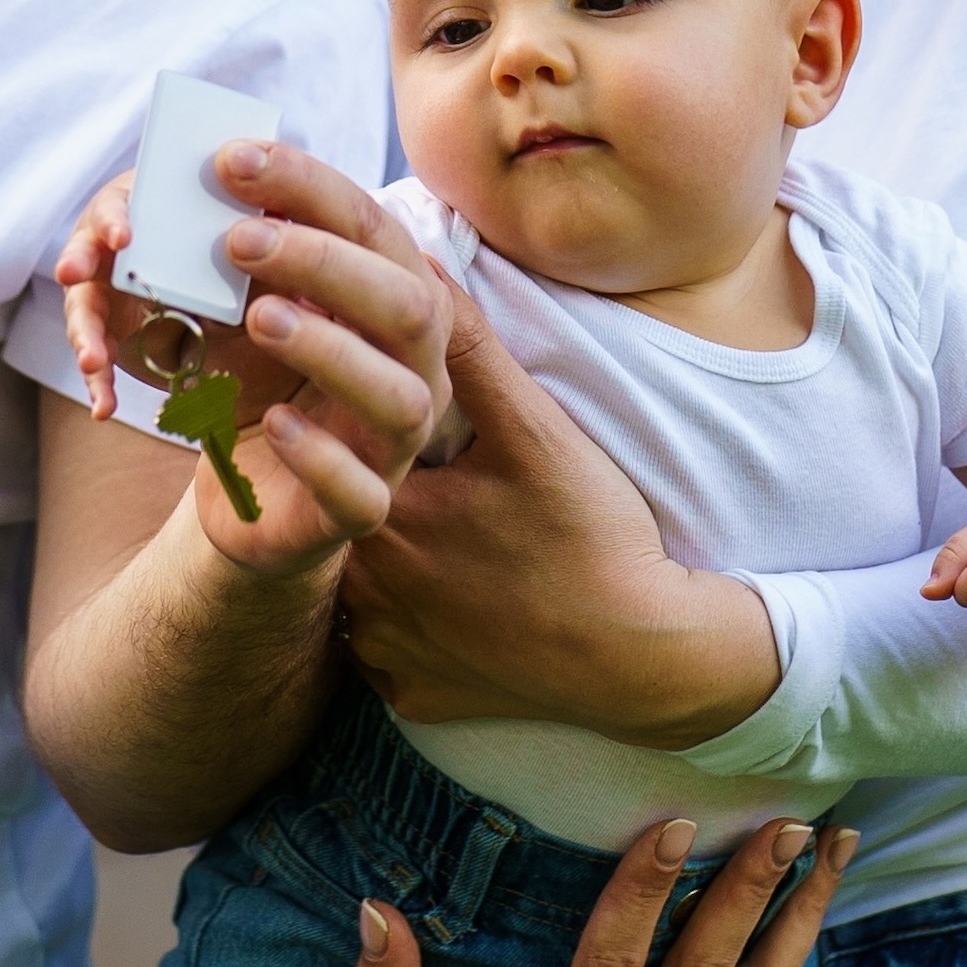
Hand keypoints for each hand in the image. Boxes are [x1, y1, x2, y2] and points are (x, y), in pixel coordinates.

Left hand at [47, 136, 452, 576]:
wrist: (254, 494)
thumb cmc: (260, 380)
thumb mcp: (247, 305)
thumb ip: (246, 253)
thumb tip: (211, 173)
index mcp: (395, 300)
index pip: (371, 227)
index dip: (307, 186)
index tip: (231, 161)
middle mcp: (415, 368)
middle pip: (407, 305)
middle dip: (323, 263)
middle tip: (235, 240)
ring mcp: (396, 444)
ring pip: (399, 397)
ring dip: (330, 349)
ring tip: (259, 318)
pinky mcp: (364, 509)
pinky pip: (361, 491)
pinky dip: (319, 453)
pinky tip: (274, 421)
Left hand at [343, 321, 779, 747]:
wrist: (641, 659)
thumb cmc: (592, 540)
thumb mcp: (537, 433)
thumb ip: (471, 352)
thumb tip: (423, 271)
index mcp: (385, 518)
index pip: (325, 456)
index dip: (333, 430)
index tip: (335, 409)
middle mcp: (368, 593)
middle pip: (337, 524)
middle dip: (356, 494)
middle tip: (406, 482)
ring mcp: (386, 654)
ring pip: (355, 593)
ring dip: (378, 565)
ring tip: (433, 543)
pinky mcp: (411, 696)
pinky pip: (385, 655)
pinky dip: (405, 630)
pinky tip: (446, 608)